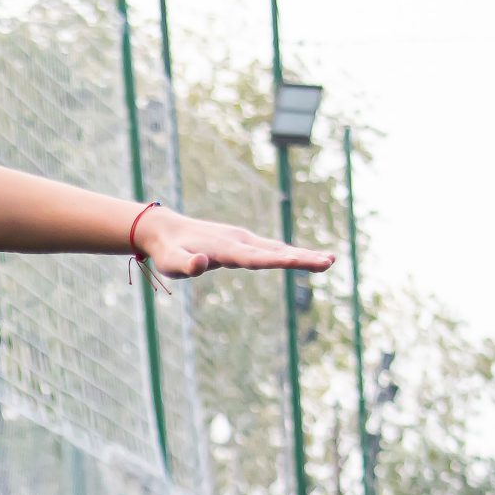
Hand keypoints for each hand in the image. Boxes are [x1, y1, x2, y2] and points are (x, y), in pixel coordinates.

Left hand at [135, 206, 332, 278]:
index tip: (302, 262)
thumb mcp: (170, 262)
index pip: (257, 258)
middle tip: (329, 262)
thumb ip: (184, 265)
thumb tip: (200, 263)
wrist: (164, 229)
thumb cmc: (167, 251)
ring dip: (302, 255)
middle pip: (275, 252)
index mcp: (226, 249)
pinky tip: (303, 258)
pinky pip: (269, 250)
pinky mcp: (242, 243)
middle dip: (302, 257)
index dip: (280, 261)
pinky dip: (288, 254)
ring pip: (276, 249)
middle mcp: (240, 241)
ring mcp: (243, 240)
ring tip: (329, 261)